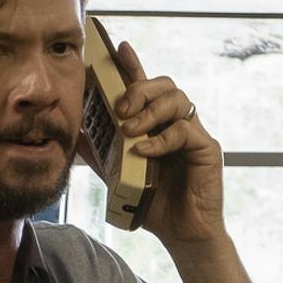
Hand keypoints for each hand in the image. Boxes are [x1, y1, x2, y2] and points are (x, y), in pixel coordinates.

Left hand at [113, 39, 224, 250]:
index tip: (117, 48)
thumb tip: (75, 131)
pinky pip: (185, 130)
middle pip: (164, 84)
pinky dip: (161, 139)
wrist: (182, 234)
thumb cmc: (154, 204)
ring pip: (178, 99)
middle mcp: (177, 124)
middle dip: (139, 89)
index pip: (144, 87)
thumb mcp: (118, 174)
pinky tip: (144, 152)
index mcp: (157, 125)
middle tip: (120, 109)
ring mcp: (194, 135)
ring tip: (130, 131)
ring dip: (149, 111)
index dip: (133, 65)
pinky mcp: (207, 149)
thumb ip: (101, 152)